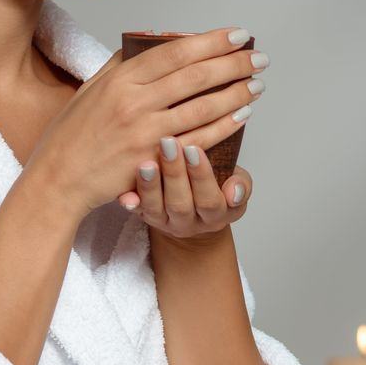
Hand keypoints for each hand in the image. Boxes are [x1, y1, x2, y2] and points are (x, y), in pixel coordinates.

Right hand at [23, 26, 265, 221]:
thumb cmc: (71, 135)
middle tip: (258, 57)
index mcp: (120, 79)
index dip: (211, 42)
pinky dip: (224, 126)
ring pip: (202, 108)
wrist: (58, 179)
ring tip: (257, 84)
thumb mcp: (90, 89)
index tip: (237, 35)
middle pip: (195, 76)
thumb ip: (121, 63)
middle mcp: (134, 102)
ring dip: (236, 93)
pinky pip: (198, 140)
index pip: (175, 52)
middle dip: (233, 64)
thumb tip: (152, 39)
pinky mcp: (153, 160)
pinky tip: (241, 115)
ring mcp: (144, 132)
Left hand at [125, 139, 252, 244]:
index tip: (195, 148)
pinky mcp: (143, 217)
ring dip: (150, 185)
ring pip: (155, 208)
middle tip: (168, 143)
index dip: (202, 176)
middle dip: (175, 173)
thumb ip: (240, 186)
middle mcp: (188, 222)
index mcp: (215, 215)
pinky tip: (124, 193)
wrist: (193, 215)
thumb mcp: (235, 188)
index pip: (209, 199)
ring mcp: (163, 221)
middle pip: (180, 203)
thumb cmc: (214, 189)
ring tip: (146, 162)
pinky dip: (129, 202)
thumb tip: (234, 190)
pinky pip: (135, 212)